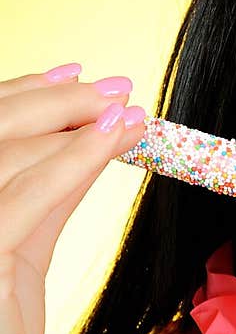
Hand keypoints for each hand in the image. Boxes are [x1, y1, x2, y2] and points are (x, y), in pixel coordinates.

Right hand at [0, 64, 146, 333]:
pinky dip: (73, 160)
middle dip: (51, 99)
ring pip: (4, 152)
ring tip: (125, 110)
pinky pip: (23, 199)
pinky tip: (114, 141)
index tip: (76, 77)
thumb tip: (89, 141)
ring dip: (68, 120)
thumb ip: (43, 199)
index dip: (23, 96)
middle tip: (114, 87)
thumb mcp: (20, 256)